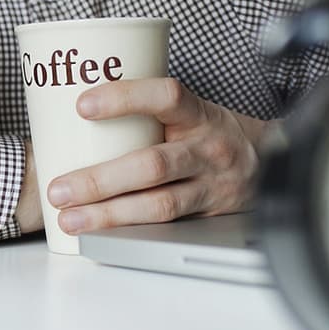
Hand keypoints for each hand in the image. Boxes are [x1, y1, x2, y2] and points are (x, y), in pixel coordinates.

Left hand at [47, 78, 268, 234]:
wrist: (268, 161)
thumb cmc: (208, 132)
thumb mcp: (187, 111)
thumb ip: (144, 112)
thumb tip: (68, 111)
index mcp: (198, 114)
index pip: (166, 96)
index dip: (125, 98)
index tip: (82, 105)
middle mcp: (208, 149)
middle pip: (152, 165)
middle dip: (100, 180)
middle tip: (60, 188)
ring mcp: (210, 185)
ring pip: (158, 204)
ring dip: (108, 214)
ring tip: (71, 218)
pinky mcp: (207, 216)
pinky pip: (165, 226)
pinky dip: (129, 231)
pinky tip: (99, 233)